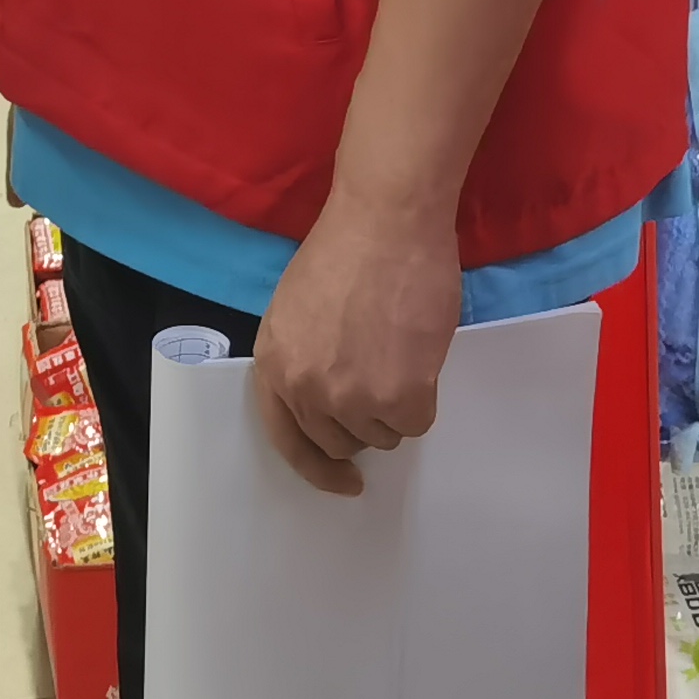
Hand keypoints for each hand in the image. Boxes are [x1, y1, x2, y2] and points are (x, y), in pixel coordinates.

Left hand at [249, 192, 459, 495]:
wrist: (387, 219)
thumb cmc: (346, 249)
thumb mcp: (297, 309)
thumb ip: (304, 358)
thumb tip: (329, 396)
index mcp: (274, 364)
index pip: (288, 439)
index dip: (316, 467)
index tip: (344, 478)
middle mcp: (305, 389)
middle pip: (340, 440)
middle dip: (363, 419)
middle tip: (384, 382)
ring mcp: (350, 397)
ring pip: (381, 434)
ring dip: (395, 405)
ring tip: (399, 351)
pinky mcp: (398, 397)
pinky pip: (416, 423)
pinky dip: (424, 397)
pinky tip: (420, 356)